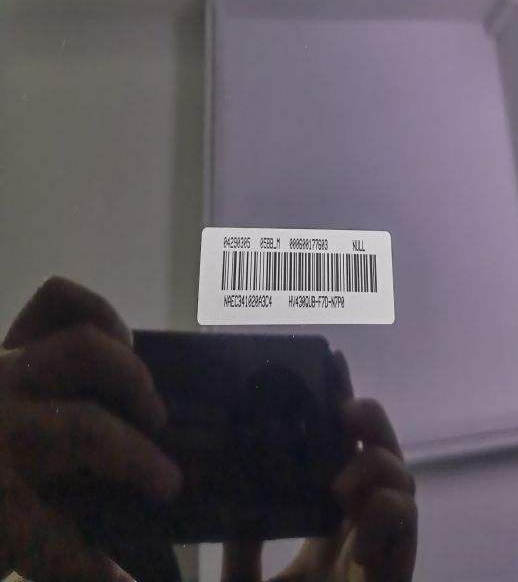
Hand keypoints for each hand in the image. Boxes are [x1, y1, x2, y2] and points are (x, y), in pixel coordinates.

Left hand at [0, 277, 181, 580]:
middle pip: (83, 428)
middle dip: (134, 456)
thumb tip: (125, 579)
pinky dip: (100, 312)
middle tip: (166, 474)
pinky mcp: (13, 335)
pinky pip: (61, 299)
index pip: (47, 537)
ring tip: (145, 400)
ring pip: (84, 348)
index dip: (93, 571)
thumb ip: (65, 551)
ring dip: (130, 376)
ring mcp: (5, 366)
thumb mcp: (9, 529)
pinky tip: (117, 341)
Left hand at [222, 356, 416, 581]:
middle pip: (379, 454)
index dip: (339, 404)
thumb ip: (243, 551)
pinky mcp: (398, 569)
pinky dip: (386, 512)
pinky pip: (406, 519)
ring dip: (374, 467)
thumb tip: (235, 507)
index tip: (330, 360)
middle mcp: (359, 527)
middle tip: (345, 410)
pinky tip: (359, 544)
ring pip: (402, 480)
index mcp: (326, 524)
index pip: (338, 451)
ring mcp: (382, 546)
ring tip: (339, 486)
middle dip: (369, 420)